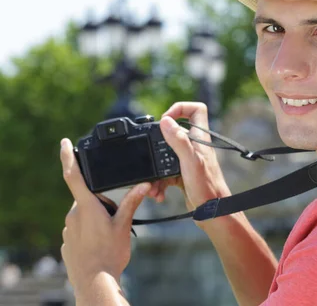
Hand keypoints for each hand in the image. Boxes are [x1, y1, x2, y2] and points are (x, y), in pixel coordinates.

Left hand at [59, 138, 149, 296]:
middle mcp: (73, 214)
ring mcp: (68, 228)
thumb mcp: (124, 224)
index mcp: (87, 205)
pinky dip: (92, 232)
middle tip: (116, 220)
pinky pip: (81, 229)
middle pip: (89, 199)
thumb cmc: (110, 253)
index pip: (73, 175)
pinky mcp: (68, 241)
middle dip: (103, 204)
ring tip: (110, 237)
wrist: (95, 281)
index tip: (64, 143)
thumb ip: (132, 202)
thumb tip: (144, 185)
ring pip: (86, 214)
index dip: (68, 156)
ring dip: (98, 219)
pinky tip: (101, 245)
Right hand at [147, 102, 231, 227]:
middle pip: (177, 131)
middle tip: (152, 149)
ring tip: (152, 182)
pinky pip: (166, 173)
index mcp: (201, 139)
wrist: (213, 213)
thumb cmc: (208, 188)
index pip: (197, 110)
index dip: (181, 108)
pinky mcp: (183, 175)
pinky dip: (159, 181)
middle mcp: (196, 147)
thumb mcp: (190, 162)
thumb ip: (179, 141)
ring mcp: (189, 161)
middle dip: (160, 140)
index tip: (166, 119)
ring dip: (157, 167)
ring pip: (168, 154)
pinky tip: (158, 192)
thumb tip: (166, 121)